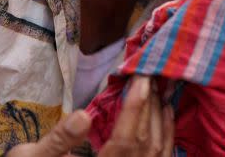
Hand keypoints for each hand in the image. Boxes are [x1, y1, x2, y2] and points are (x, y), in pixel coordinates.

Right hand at [5, 76, 172, 156]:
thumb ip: (59, 139)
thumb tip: (83, 116)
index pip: (125, 141)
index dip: (136, 108)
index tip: (142, 79)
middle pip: (143, 143)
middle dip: (149, 107)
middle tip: (149, 75)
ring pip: (156, 151)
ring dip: (160, 118)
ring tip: (157, 89)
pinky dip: (166, 135)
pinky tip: (166, 114)